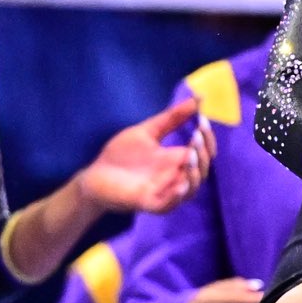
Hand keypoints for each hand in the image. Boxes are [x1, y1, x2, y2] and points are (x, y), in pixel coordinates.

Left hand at [77, 97, 214, 213]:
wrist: (94, 176)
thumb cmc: (120, 155)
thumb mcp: (148, 131)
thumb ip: (171, 118)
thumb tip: (198, 99)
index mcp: (176, 159)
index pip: (203, 152)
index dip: (207, 139)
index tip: (203, 120)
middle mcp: (175, 176)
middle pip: (202, 169)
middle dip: (203, 153)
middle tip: (196, 136)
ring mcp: (165, 191)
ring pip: (191, 188)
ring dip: (195, 173)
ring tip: (189, 155)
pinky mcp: (150, 203)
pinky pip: (170, 204)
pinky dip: (178, 196)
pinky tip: (180, 184)